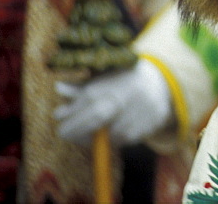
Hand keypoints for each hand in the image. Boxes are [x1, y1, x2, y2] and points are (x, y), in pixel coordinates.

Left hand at [55, 58, 172, 145]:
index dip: (72, 116)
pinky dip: (117, 139)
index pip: (88, 101)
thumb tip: (58, 88)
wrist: (159, 81)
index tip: (61, 123)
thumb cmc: (122, 80)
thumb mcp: (102, 78)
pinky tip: (112, 133)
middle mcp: (130, 92)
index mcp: (115, 79)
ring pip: (114, 133)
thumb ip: (81, 87)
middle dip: (79, 130)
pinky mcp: (154, 119)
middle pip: (98, 116)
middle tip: (67, 135)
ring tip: (92, 133)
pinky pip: (130, 138)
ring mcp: (144, 107)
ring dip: (98, 137)